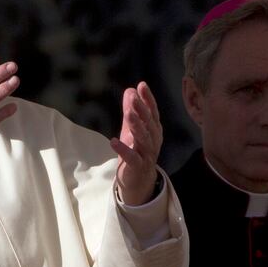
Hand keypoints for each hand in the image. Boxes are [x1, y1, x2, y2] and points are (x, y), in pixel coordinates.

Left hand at [111, 81, 162, 204]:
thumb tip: (130, 90)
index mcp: (154, 130)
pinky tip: (113, 141)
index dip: (148, 99)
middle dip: (142, 110)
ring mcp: (147, 154)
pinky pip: (132, 157)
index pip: (153, 112)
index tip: (142, 85)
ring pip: (144, 139)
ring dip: (136, 126)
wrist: (139, 181)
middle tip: (134, 97)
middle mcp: (154, 140)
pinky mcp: (138, 166)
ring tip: (128, 114)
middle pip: (149, 124)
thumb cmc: (136, 151)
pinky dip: (123, 149)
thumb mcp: (132, 129)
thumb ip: (132, 111)